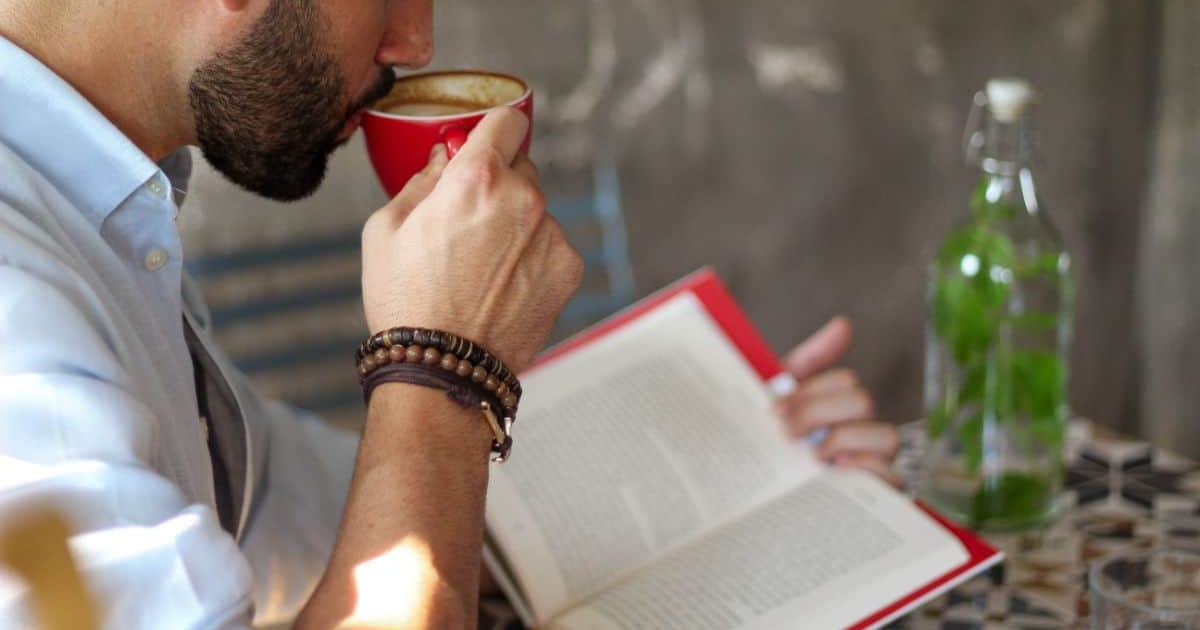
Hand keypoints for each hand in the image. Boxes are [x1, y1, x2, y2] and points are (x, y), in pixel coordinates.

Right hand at [361, 108, 583, 371]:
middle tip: (469, 222)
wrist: (444, 369)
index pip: (507, 119)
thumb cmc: (406, 302)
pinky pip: (551, 246)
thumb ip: (421, 180)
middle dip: (499, 184)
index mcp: (476, 178)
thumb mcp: (385, 229)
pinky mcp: (568, 267)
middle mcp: (523, 198)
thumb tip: (444, 158)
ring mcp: (552, 234)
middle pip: (521, 167)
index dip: (494, 128)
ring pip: (536, 212)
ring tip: (481, 269)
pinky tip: (503, 287)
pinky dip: (532, 259)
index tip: (487, 141)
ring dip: (516, 226)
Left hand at [774, 317, 901, 485]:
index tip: (774, 408)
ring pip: (885, 435)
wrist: (752, 496)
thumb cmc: (771, 443)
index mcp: (837, 404)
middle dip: (818, 413)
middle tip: (785, 434)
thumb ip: (809, 361)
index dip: (810, 391)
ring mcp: (870, 460)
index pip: (843, 380)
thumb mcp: (780, 400)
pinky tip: (834, 469)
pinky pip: (889, 474)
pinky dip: (864, 468)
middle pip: (861, 401)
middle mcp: (859, 428)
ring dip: (844, 440)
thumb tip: (845, 325)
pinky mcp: (874, 492)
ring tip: (811, 454)